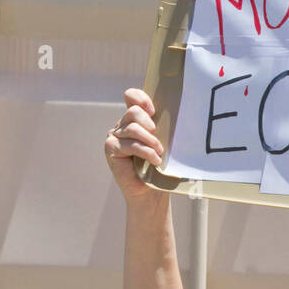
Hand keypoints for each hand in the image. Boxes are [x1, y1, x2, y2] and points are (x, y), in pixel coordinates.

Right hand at [104, 88, 163, 203]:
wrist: (149, 192)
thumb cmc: (159, 167)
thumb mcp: (163, 142)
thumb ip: (162, 128)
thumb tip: (178, 115)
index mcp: (134, 119)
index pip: (131, 96)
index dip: (141, 98)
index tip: (153, 110)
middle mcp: (122, 125)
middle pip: (133, 112)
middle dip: (148, 123)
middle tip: (158, 135)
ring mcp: (114, 136)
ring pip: (132, 128)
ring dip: (150, 140)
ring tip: (160, 151)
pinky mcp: (111, 149)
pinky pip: (130, 145)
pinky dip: (145, 152)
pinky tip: (155, 160)